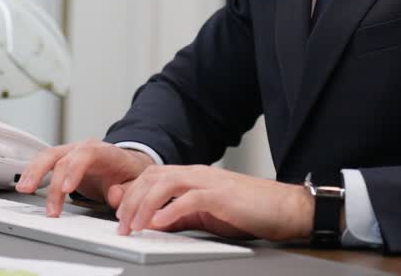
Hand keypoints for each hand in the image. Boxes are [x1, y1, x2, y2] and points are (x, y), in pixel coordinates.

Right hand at [15, 139, 153, 216]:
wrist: (127, 164)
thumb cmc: (130, 173)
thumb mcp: (137, 183)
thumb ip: (128, 190)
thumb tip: (113, 194)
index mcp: (106, 153)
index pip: (87, 154)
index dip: (74, 169)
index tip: (67, 189)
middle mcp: (86, 148)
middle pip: (63, 156)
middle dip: (51, 179)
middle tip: (48, 205)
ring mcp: (72, 152)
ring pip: (49, 155)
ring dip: (35, 172)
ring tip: (24, 189)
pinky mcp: (63, 159)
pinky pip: (44, 161)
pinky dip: (33, 171)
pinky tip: (25, 183)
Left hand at [113, 164, 312, 241]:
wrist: (284, 208)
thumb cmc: (249, 211)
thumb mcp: (205, 215)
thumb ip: (179, 216)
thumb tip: (153, 223)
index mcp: (192, 176)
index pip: (151, 176)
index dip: (130, 192)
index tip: (116, 211)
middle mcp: (197, 174)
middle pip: (152, 177)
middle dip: (130, 200)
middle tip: (120, 225)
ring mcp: (209, 182)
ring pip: (165, 184)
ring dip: (144, 205)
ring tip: (133, 226)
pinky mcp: (221, 196)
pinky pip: (190, 199)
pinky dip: (171, 210)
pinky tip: (159, 223)